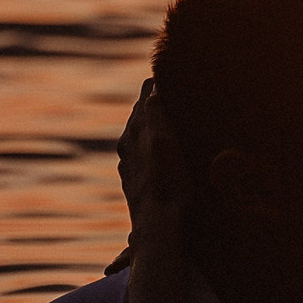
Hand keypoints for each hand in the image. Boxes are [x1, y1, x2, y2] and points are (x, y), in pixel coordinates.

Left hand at [115, 80, 186, 254]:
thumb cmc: (167, 185)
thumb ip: (156, 114)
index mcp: (134, 133)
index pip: (145, 98)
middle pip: (141, 116)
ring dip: (155, 126)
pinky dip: (154, 147)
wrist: (159, 231)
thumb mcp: (164, 143)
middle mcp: (127, 147)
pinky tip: (164, 154)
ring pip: (142, 137)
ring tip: (172, 118)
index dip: (158, 85)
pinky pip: (144, 156)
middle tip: (175, 90)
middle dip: (156, 103)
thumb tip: (152, 86)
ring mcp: (131, 167)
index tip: (174, 72)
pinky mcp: (138, 185)